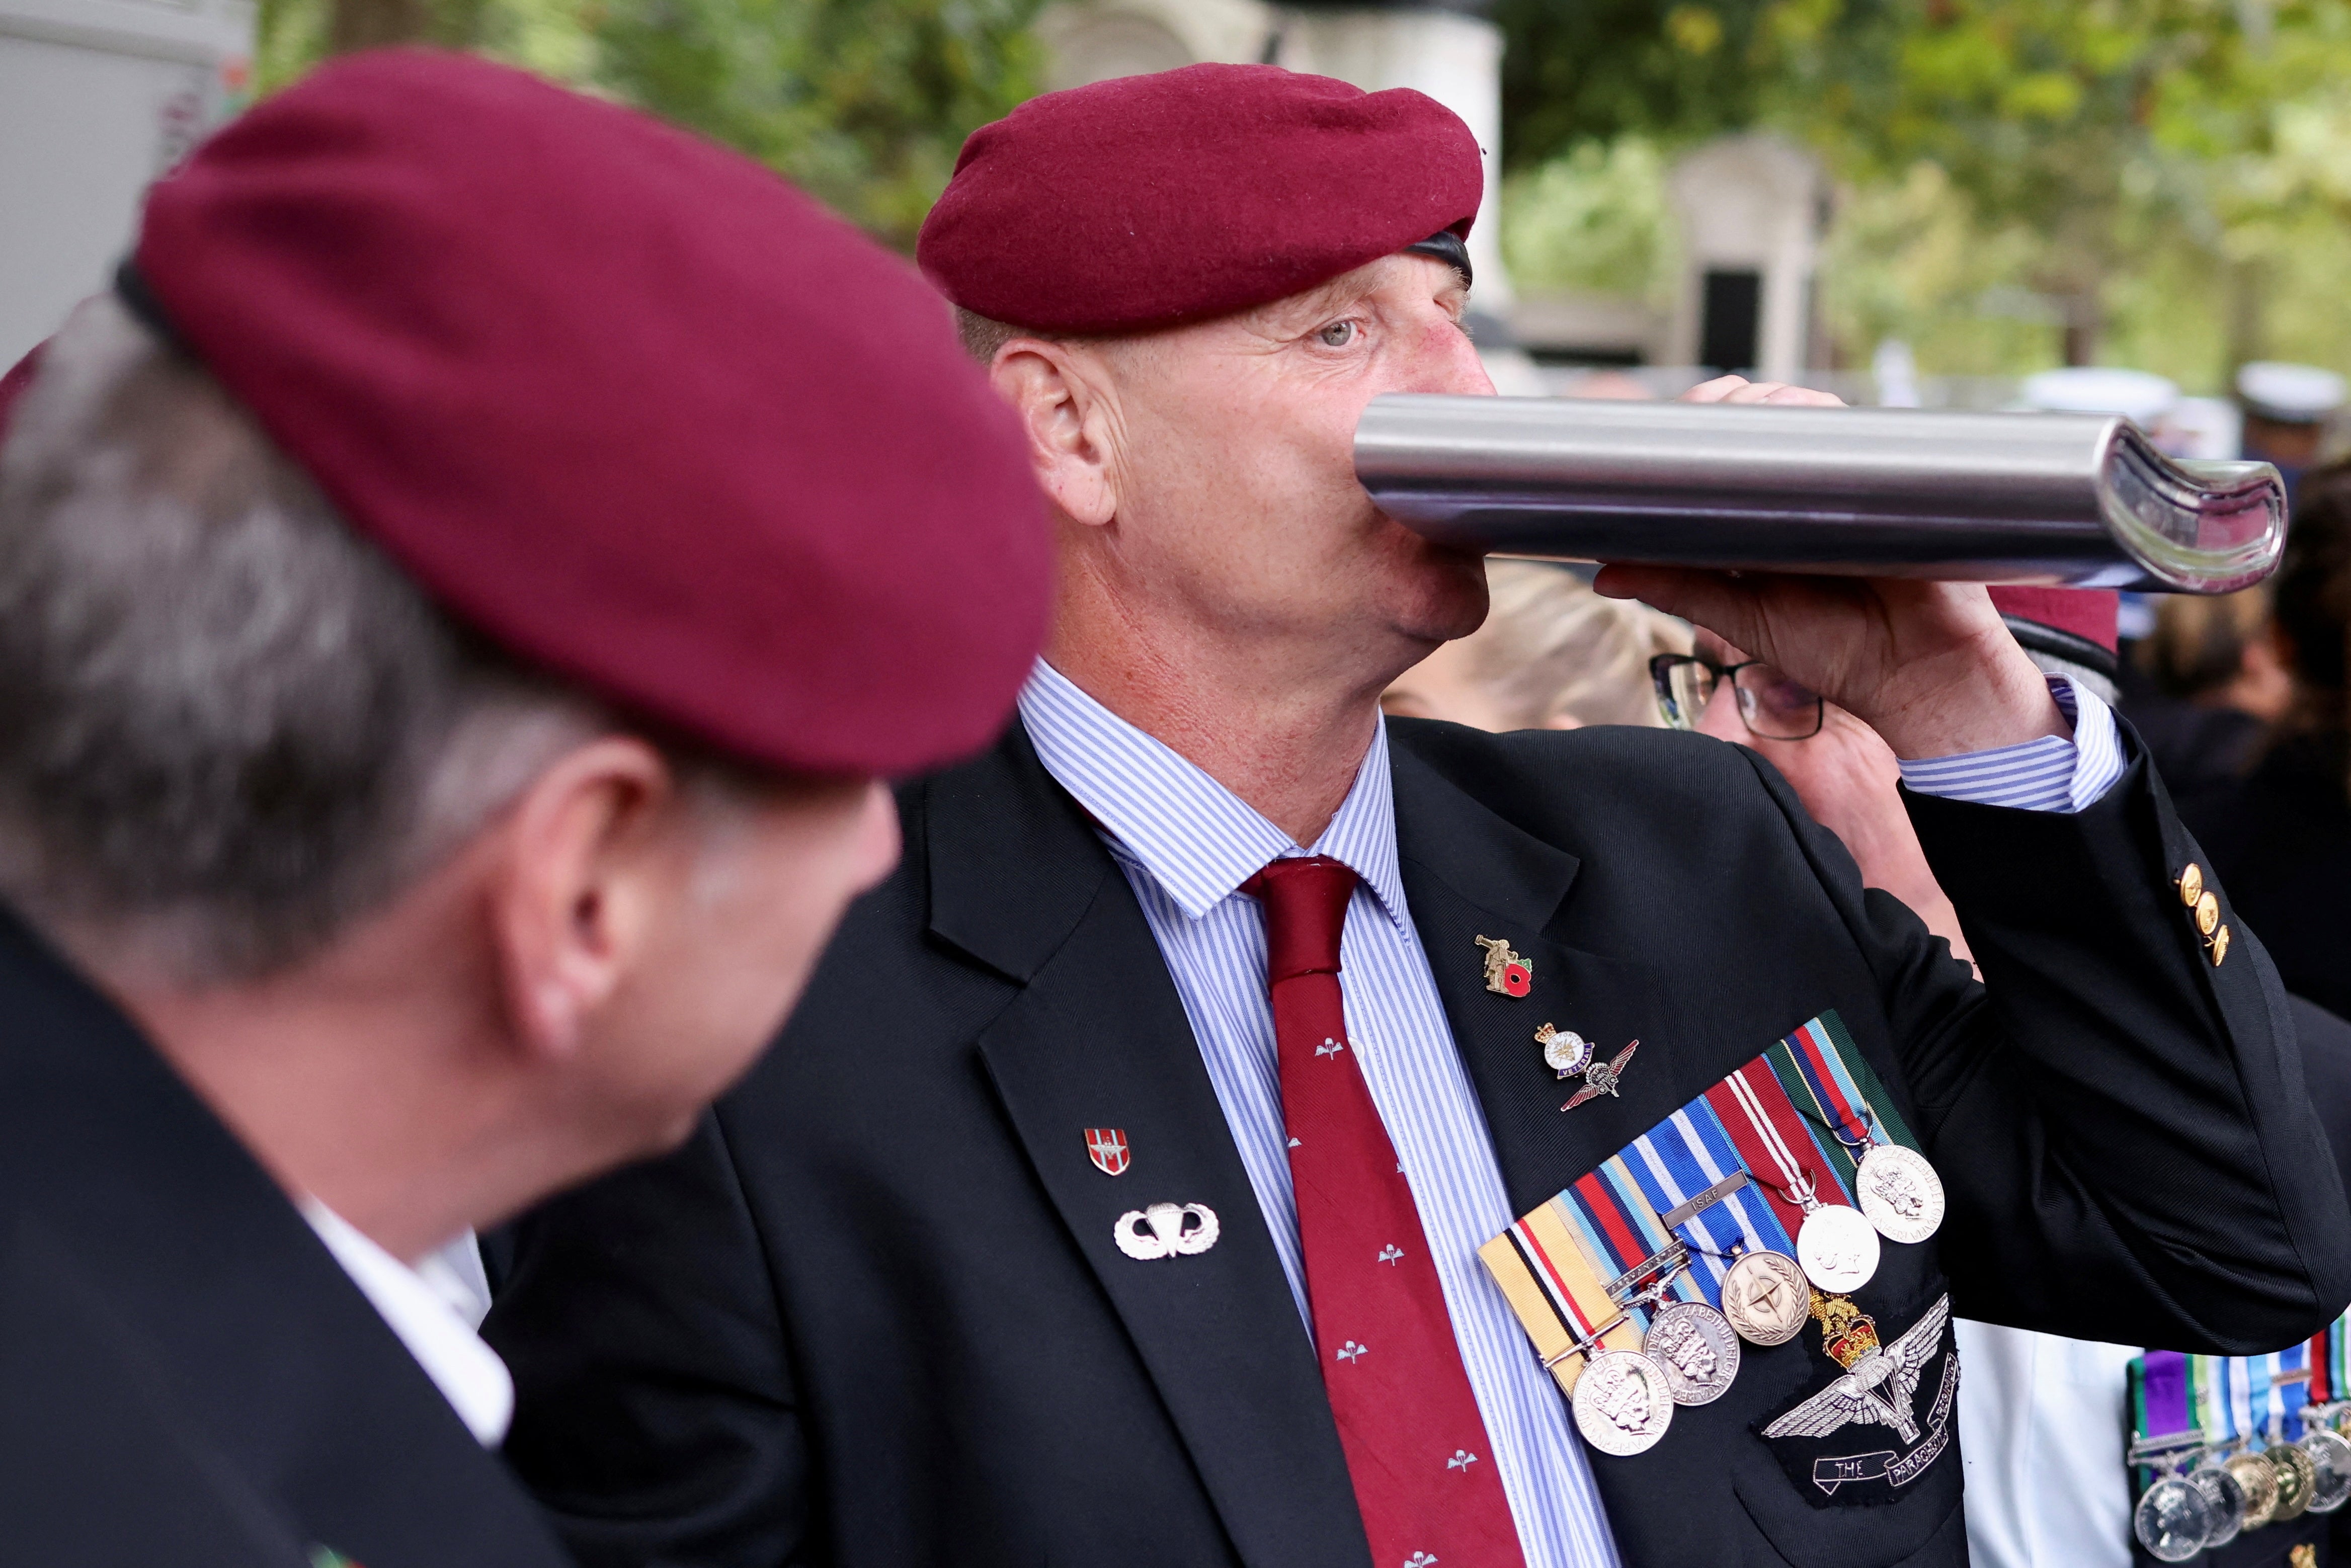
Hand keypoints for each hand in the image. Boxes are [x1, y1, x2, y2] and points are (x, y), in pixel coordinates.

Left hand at [1591, 378, 2066, 759]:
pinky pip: (1854, 434)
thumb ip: (1680, 590)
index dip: (1696, 436)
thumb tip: (1603, 574)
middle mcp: (1802, 500)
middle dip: (1731, 406)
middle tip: (1711, 404)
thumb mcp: (1745, 619)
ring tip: (1748, 406)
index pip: (1720, 466)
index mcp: (1762, 527)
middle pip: (1759, 430)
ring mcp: (1845, 486)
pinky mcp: (1888, 482)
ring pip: (1803, 422)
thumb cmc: (1839, 653)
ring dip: (1773, 403)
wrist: (1925, 673)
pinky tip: (1801, 409)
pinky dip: (1823, 416)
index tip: (1668, 424)